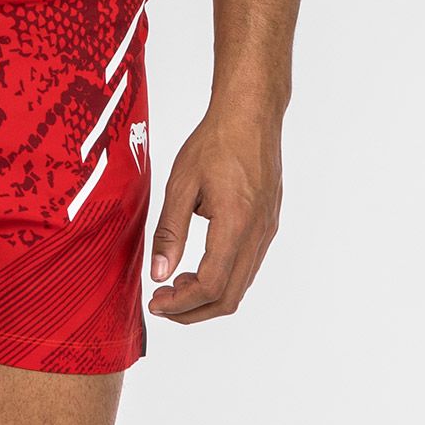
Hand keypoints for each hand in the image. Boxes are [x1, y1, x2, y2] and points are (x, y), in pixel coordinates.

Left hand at [148, 107, 282, 322]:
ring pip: (240, 286)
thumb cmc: (216, 142)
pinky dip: (221, 280)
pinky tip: (196, 268)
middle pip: (229, 297)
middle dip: (192, 310)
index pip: (211, 285)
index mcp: (236, 223)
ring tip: (175, 285)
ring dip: (207, 297)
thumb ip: (169, 232)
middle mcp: (257, 233)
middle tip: (162, 303)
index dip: (182, 303)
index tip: (156, 301)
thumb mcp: (181, 185)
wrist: (251, 114)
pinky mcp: (267, 226)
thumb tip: (159, 273)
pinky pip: (247, 268)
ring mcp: (266, 231)